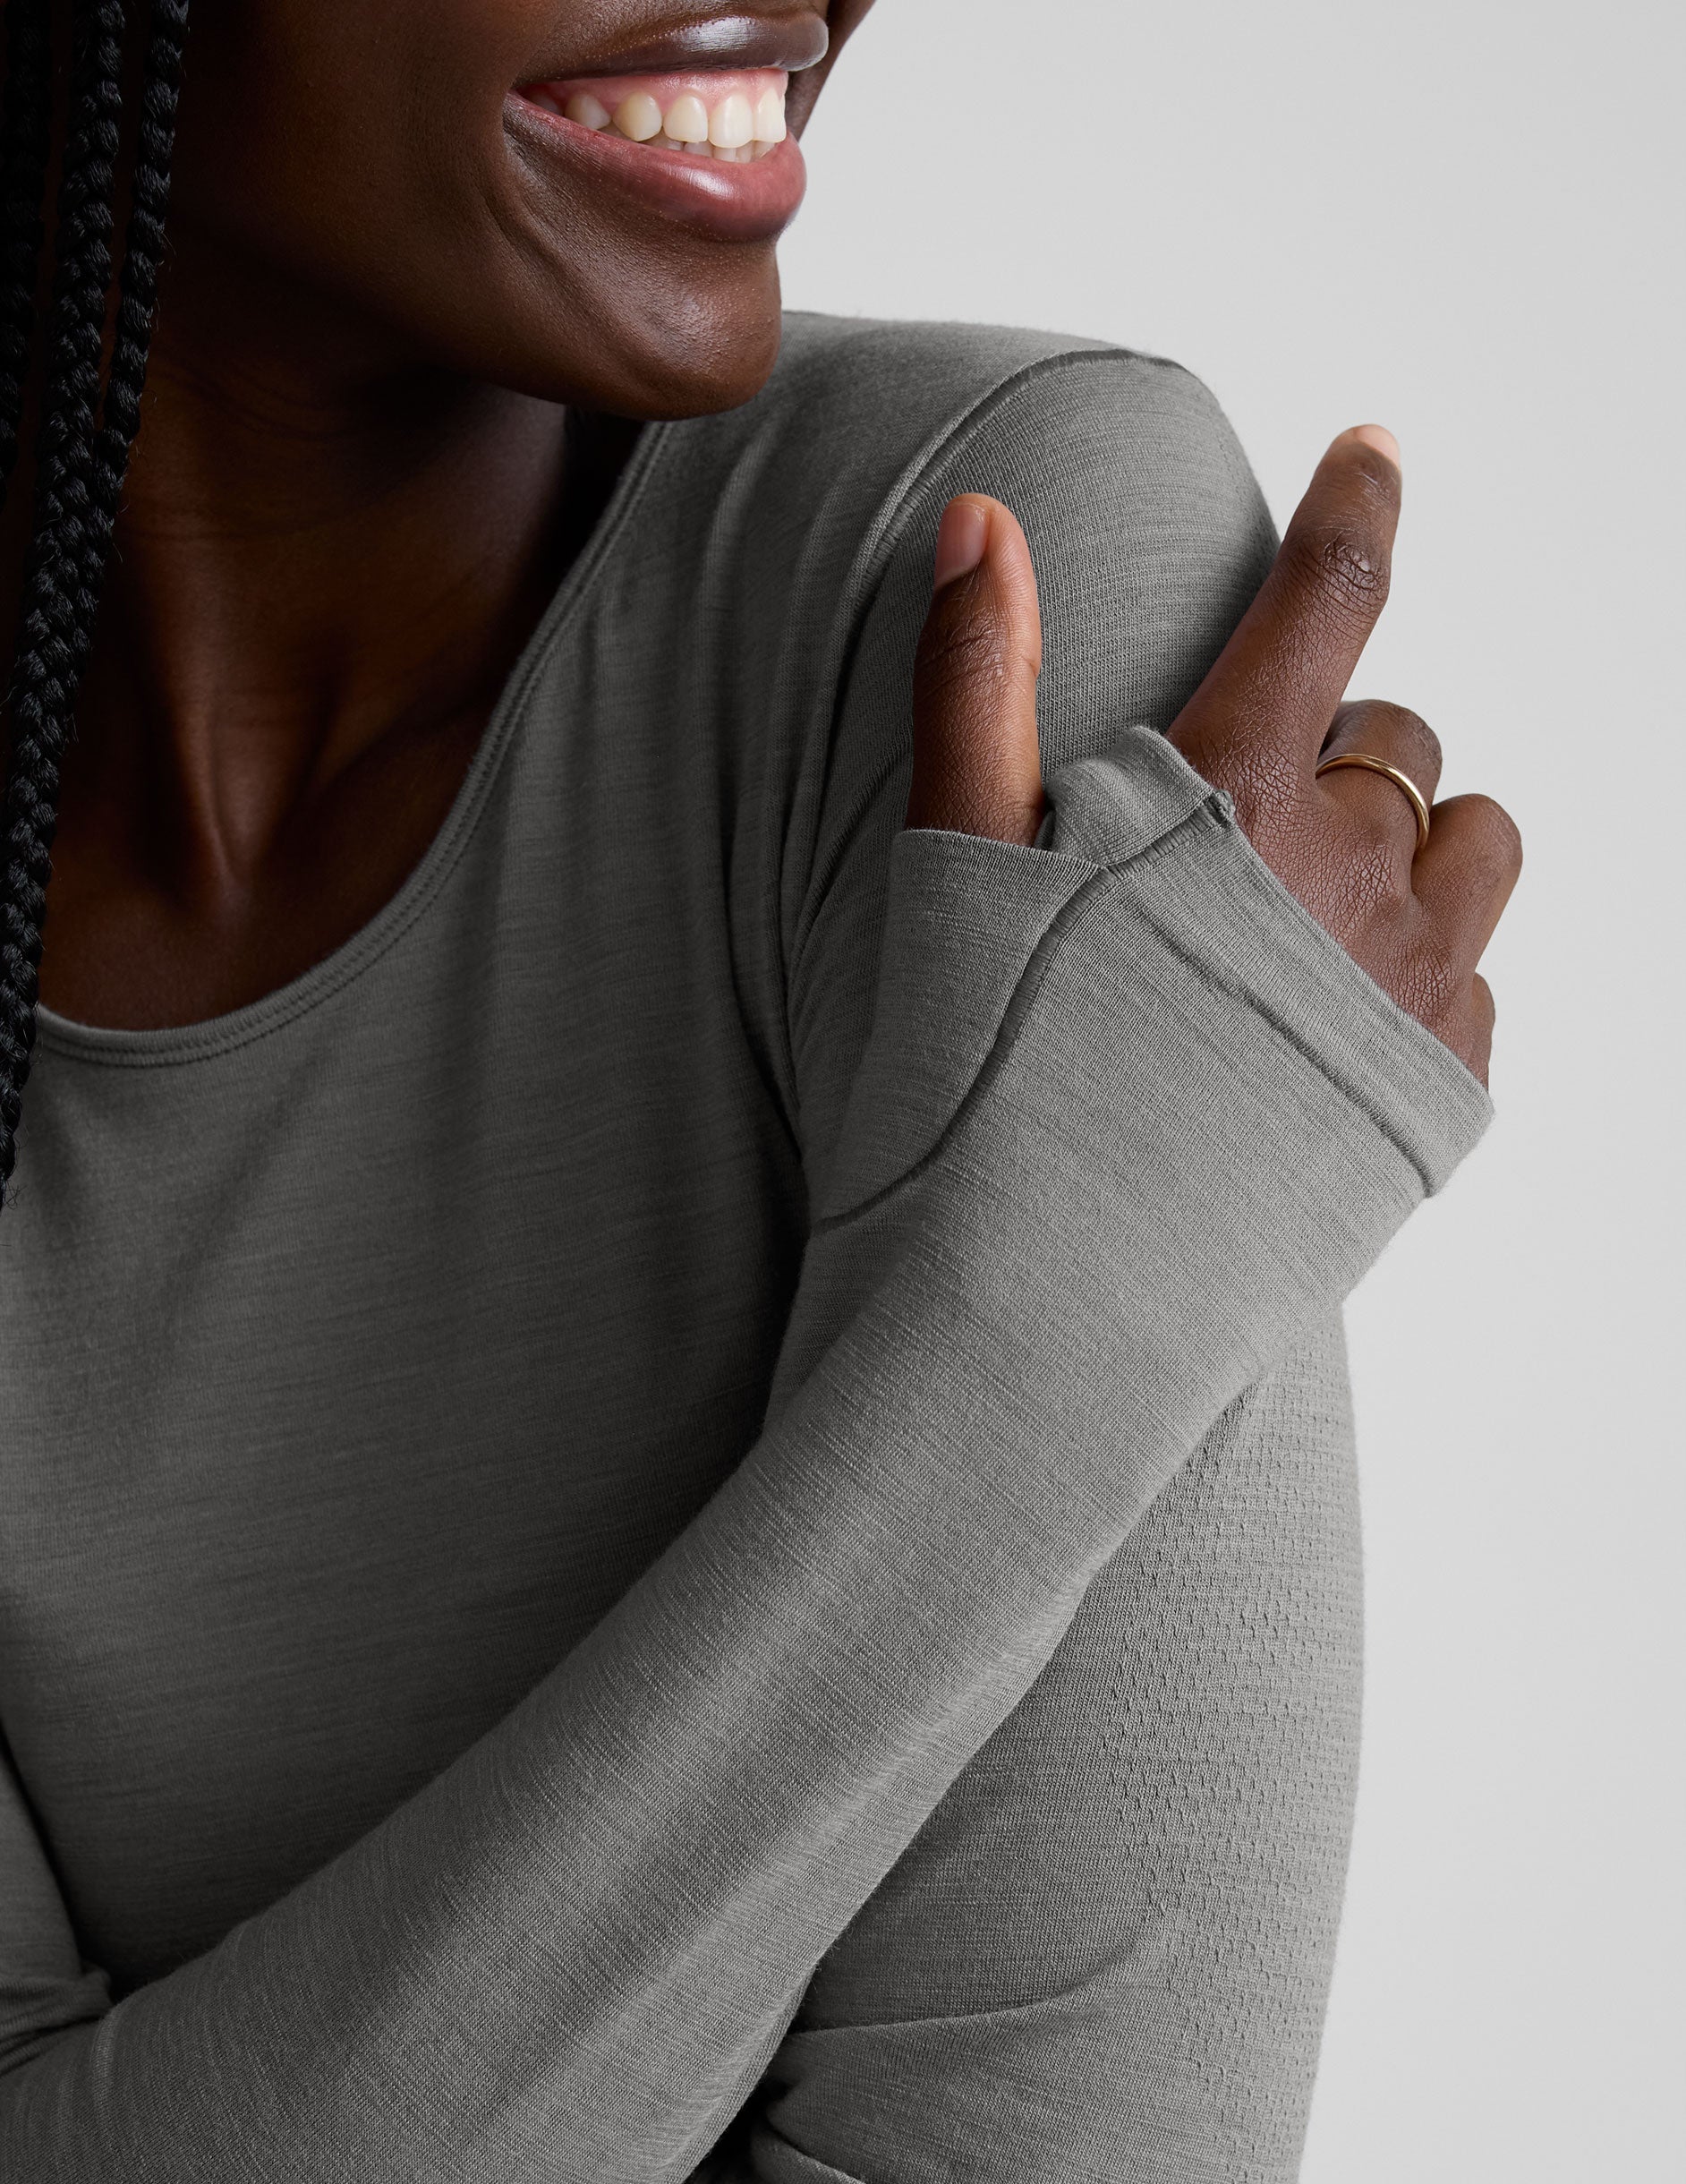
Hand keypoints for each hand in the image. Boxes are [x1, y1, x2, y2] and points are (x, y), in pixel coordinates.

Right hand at [905, 428, 1521, 1084]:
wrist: (1050, 1301)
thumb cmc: (984, 1083)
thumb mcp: (957, 867)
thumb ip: (976, 681)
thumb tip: (981, 519)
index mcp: (1232, 796)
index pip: (1328, 602)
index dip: (1354, 507)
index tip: (1375, 450)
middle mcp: (1350, 870)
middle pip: (1401, 740)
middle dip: (1337, 752)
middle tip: (1237, 839)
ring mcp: (1413, 981)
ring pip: (1475, 843)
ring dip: (1411, 845)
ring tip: (1311, 916)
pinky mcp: (1448, 1084)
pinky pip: (1479, 973)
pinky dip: (1422, 968)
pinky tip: (1325, 1026)